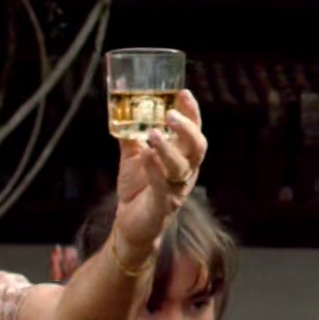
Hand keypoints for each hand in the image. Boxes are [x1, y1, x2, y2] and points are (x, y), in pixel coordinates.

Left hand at [110, 87, 208, 249]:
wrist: (130, 226)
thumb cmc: (138, 188)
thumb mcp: (133, 156)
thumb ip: (131, 135)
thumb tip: (121, 110)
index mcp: (183, 157)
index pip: (194, 131)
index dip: (192, 113)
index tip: (184, 93)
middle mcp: (185, 172)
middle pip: (197, 148)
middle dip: (187, 129)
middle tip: (170, 114)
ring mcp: (176, 190)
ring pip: (181, 167)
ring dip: (168, 148)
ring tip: (153, 133)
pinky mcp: (162, 206)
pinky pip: (162, 186)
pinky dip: (154, 170)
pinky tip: (146, 155)